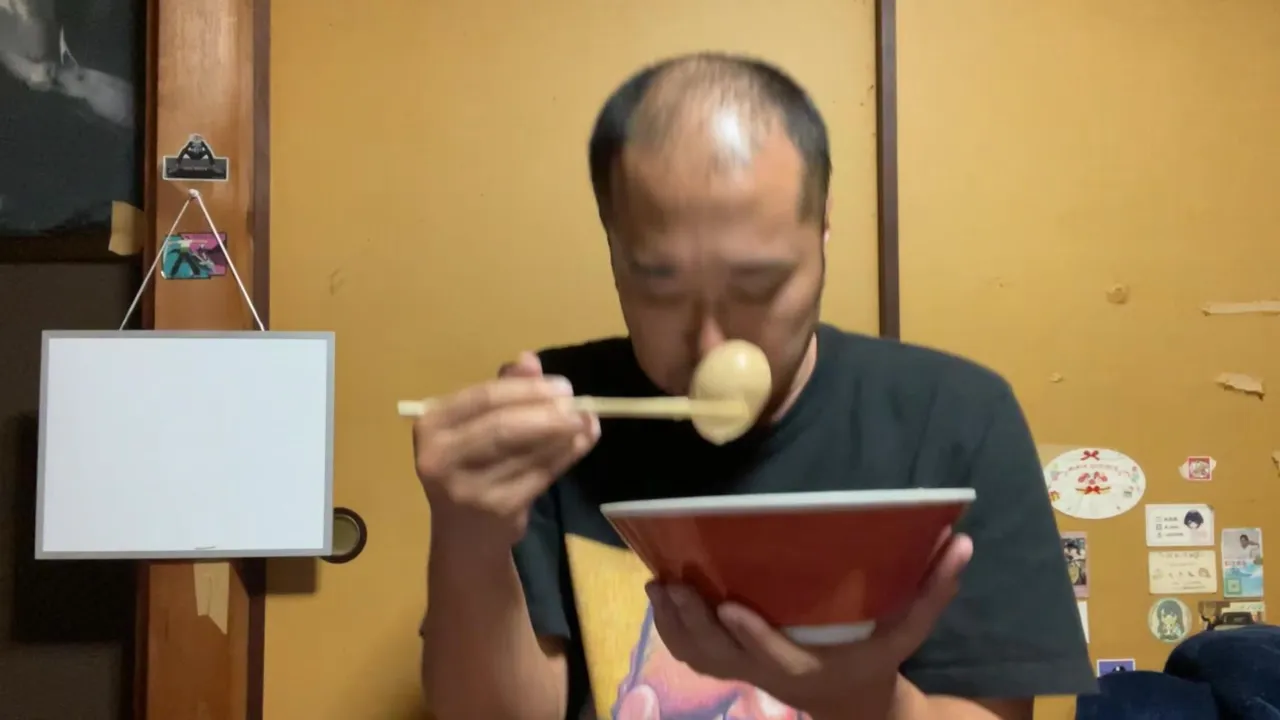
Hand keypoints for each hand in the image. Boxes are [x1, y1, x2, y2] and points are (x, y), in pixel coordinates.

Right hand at [413, 352, 599, 546]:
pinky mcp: (498, 509)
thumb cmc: (470, 467)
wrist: (464, 535)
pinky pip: (541, 474)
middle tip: (577, 404)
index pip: (484, 398)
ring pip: (527, 450)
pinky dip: (567, 455)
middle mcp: (440, 458)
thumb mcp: (474, 426)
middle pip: (503, 425)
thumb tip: (529, 360)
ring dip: (564, 432)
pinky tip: (582, 441)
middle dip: (547, 411)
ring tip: (586, 419)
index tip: (561, 385)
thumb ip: (502, 390)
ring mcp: (468, 488)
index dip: (527, 389)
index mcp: (431, 426)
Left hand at [646, 529, 974, 718]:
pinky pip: (692, 656)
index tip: (731, 607)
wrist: (850, 701)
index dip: (751, 637)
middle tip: (674, 583)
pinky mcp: (731, 666)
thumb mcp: (908, 630)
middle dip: (695, 624)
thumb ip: (933, 590)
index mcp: (809, 666)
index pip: (776, 657)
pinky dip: (672, 630)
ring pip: (698, 658)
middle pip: (720, 658)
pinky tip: (662, 596)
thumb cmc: (877, 658)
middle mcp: (769, 675)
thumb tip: (962, 542)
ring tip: (658, 583)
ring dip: (674, 625)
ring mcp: (745, 673)